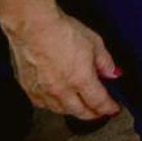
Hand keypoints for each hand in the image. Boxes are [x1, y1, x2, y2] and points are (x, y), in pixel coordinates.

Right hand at [6, 10, 120, 120]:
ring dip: (74, 111)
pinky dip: (53, 106)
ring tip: (81, 107)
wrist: (32, 26)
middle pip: (80, 112)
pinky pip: (42, 105)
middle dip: (93, 114)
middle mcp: (61, 90)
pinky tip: (58, 101)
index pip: (98, 102)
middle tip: (100, 112)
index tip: (113, 109)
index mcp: (80, 79)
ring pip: (60, 110)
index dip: (108, 108)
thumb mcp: (94, 42)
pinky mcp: (28, 88)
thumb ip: (105, 62)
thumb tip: (113, 73)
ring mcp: (43, 91)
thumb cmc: (61, 30)